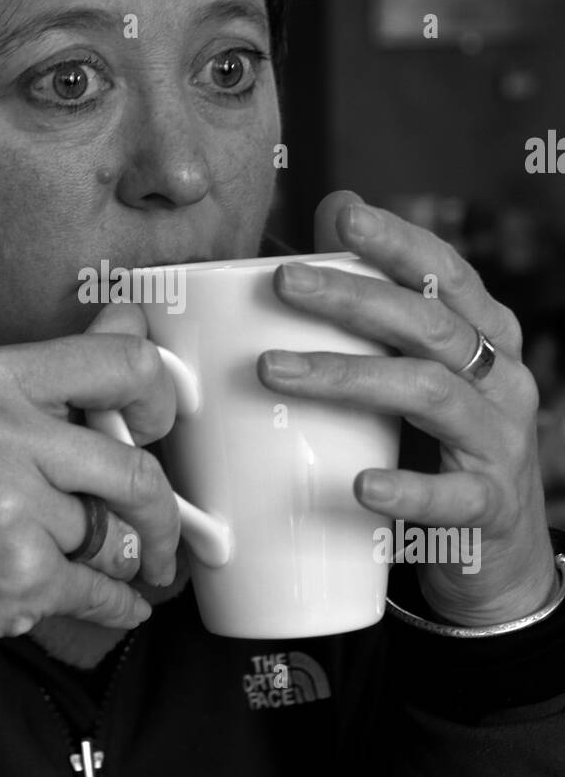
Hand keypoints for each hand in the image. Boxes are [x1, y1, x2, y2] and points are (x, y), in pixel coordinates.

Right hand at [0, 303, 179, 660]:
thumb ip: (58, 373)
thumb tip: (133, 321)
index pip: (122, 363)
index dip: (158, 400)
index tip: (154, 428)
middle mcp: (4, 433)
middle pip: (135, 469)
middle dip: (163, 517)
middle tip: (163, 534)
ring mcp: (11, 505)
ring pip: (116, 537)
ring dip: (119, 562)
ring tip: (89, 563)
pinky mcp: (18, 573)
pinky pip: (104, 590)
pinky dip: (117, 605)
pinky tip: (114, 603)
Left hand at [256, 190, 555, 627]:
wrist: (499, 563)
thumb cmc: (440, 452)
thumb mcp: (418, 377)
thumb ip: (379, 312)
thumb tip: (320, 221)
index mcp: (485, 340)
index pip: (447, 275)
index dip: (399, 240)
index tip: (342, 214)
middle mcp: (502, 380)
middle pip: (429, 324)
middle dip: (353, 296)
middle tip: (283, 281)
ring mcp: (500, 443)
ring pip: (428, 393)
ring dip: (348, 377)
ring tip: (274, 370)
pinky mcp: (490, 509)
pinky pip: (450, 496)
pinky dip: (405, 489)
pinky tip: (359, 484)